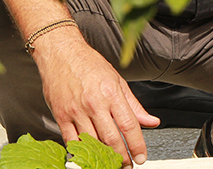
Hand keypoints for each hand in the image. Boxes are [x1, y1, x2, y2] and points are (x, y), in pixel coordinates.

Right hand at [34, 30, 158, 165]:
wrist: (61, 55)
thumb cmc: (90, 65)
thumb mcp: (118, 81)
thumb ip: (134, 105)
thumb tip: (151, 121)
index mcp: (112, 94)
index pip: (129, 125)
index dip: (136, 144)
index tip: (141, 157)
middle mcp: (95, 104)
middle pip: (111, 138)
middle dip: (121, 156)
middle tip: (127, 165)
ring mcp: (76, 111)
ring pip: (92, 142)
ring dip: (102, 157)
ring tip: (110, 164)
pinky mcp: (61, 116)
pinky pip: (71, 140)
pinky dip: (81, 151)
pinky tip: (88, 157)